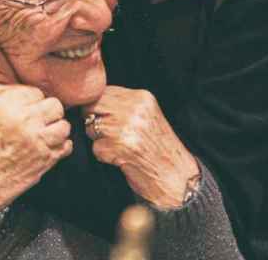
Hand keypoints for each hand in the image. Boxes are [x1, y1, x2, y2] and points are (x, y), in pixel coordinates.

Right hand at [0, 84, 71, 208]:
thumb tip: (11, 88)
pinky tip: (47, 148)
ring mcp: (37, 142)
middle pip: (54, 106)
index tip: (25, 109)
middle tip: (37, 120)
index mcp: (5, 106)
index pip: (35, 92)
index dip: (30, 101)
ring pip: (63, 126)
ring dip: (55, 129)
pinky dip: (60, 146)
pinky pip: (66, 147)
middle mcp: (24, 122)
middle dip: (46, 111)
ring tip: (44, 134)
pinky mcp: (44, 161)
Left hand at [82, 86, 198, 208]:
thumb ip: (123, 105)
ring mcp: (127, 128)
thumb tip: (92, 101)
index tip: (106, 117)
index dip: (98, 106)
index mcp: (142, 98)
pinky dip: (104, 156)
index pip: (104, 91)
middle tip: (110, 134)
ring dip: (100, 140)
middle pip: (93, 106)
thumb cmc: (159, 148)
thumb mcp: (146, 115)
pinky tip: (121, 158)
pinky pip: (95, 148)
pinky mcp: (120, 148)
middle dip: (94, 120)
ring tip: (120, 146)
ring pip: (91, 127)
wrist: (177, 176)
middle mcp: (134, 109)